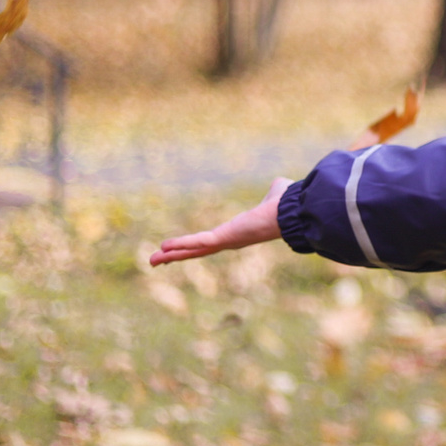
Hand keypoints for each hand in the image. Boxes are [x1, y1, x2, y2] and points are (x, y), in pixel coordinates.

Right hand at [151, 179, 291, 267]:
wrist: (292, 212)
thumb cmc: (286, 204)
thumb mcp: (276, 193)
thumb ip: (274, 190)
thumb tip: (279, 184)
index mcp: (238, 231)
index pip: (211, 241)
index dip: (195, 245)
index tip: (182, 249)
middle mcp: (230, 241)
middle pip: (197, 251)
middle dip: (177, 256)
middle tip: (157, 261)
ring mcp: (226, 242)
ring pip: (193, 251)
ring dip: (172, 255)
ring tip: (153, 260)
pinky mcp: (224, 239)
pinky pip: (198, 243)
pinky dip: (180, 246)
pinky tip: (163, 249)